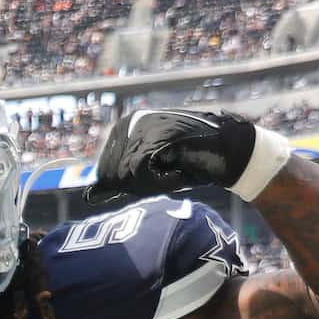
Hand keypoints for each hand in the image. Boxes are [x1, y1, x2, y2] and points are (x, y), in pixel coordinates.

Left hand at [88, 108, 275, 206]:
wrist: (229, 154)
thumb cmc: (189, 163)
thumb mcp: (148, 173)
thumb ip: (120, 180)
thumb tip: (89, 195)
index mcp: (123, 128)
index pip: (105, 173)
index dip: (131, 186)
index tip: (157, 175)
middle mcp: (129, 122)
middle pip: (114, 176)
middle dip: (140, 186)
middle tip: (169, 174)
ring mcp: (142, 126)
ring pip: (126, 176)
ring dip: (153, 185)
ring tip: (175, 170)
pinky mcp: (156, 134)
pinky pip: (140, 173)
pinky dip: (160, 182)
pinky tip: (178, 172)